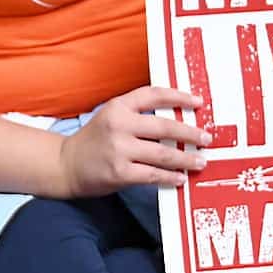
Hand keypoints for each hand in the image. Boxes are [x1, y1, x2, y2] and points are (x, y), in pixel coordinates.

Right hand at [55, 86, 209, 196]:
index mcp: (118, 106)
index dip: (179, 97)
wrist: (66, 164)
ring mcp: (119, 150)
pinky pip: (153, 175)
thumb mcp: (112, 117)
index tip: (198, 102)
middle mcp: (119, 125)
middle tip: (206, 139)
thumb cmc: (94, 141)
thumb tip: (177, 122)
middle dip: (190, 133)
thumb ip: (138, 115)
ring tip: (200, 161)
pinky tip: (180, 178)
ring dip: (186, 158)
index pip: (154, 95)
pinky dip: (170, 177)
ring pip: (163, 154)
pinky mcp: (119, 172)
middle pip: (164, 127)